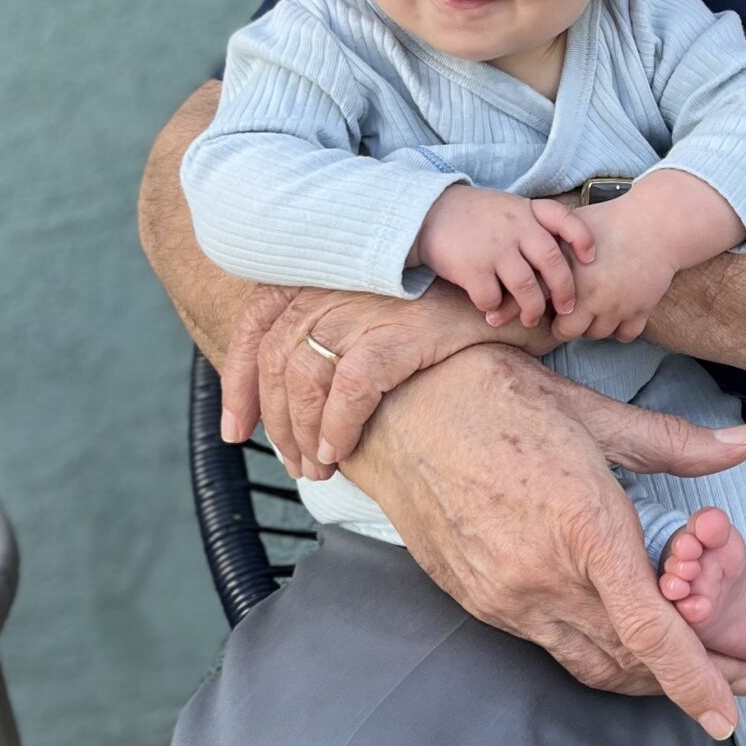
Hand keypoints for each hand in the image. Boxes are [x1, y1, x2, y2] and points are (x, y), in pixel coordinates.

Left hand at [220, 280, 552, 479]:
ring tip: (318, 469)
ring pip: (306, 379)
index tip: (236, 432)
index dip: (236, 382)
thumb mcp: (380, 318)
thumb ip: (339, 342)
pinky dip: (338, 426)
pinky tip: (340, 452)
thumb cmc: (447, 315)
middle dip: (275, 422)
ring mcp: (364, 305)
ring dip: (304, 433)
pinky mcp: (397, 330)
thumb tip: (298, 399)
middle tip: (294, 466)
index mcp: (322, 276)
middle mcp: (335, 284)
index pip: (255, 325)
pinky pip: (350, 387)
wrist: (509, 292)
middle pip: (274, 360)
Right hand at [360, 348, 745, 729]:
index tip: (728, 712)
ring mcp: (504, 596)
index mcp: (582, 527)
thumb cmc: (493, 396)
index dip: (695, 678)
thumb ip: (672, 443)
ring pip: (587, 660)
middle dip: (686, 679)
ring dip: (640, 673)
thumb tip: (742, 445)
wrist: (393, 408)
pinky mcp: (478, 600)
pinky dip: (594, 650)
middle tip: (736, 677)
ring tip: (688, 668)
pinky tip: (619, 637)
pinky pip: (549, 643)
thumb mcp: (590, 411)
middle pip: (626, 658)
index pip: (649, 629)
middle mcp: (541, 577)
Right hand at [417, 186, 594, 329]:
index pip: (566, 220)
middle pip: (552, 263)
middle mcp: (515, 227)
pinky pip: (492, 298)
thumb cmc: (477, 216)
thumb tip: (568, 261)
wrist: (427, 212)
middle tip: (567, 308)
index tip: (590, 260)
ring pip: (527, 288)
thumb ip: (535, 226)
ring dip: (533, 309)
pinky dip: (494, 308)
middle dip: (565, 291)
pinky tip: (491, 310)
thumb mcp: (510, 207)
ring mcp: (494, 248)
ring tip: (531, 318)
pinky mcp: (472, 267)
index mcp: (527, 210)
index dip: (583, 240)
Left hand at [546, 196, 681, 343]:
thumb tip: (526, 259)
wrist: (655, 223)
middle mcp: (589, 297)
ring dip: (592, 326)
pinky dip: (620, 330)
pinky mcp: (639, 311)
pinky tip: (616, 315)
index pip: (539, 307)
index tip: (543, 302)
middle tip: (568, 312)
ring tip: (593, 310)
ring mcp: (614, 307)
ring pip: (596, 335)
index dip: (537, 307)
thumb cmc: (611, 221)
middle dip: (564, 324)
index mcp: (567, 276)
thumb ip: (548, 246)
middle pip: (566, 332)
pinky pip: (625, 336)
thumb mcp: (571, 227)